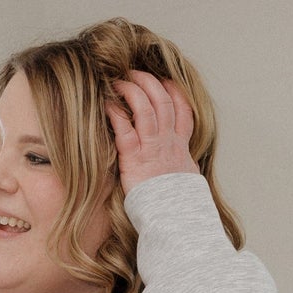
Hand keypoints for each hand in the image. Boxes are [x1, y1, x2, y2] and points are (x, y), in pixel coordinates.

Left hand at [104, 69, 198, 194]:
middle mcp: (168, 143)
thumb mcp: (185, 180)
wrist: (174, 219)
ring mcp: (152, 148)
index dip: (176, 92)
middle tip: (136, 73)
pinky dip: (115, 114)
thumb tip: (180, 167)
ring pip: (146, 108)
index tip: (167, 81)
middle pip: (164, 101)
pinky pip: (125, 130)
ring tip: (120, 81)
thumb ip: (180, 167)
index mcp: (180, 147)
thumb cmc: (176, 205)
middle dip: (150, 82)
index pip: (183, 111)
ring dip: (132, 91)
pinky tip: (107, 105)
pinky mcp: (134, 159)